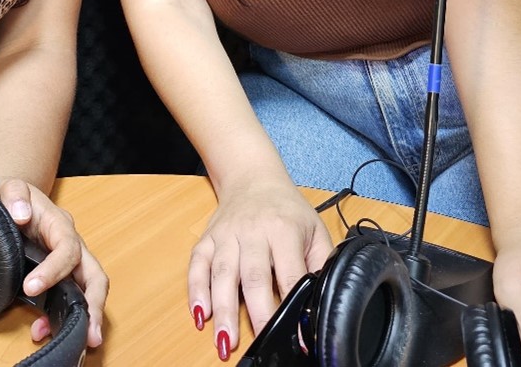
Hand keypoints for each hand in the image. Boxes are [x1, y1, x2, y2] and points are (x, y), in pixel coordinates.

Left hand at [0, 178, 108, 348]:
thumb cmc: (13, 196)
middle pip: (95, 276)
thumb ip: (14, 195)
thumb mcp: (9, 187)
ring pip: (87, 291)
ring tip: (72, 340)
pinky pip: (68, 298)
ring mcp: (69, 262)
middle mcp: (71, 246)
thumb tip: (21, 214)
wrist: (13, 199)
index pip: (68, 249)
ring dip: (84, 317)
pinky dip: (60, 317)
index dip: (54, 270)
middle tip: (89, 334)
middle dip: (95, 305)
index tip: (30, 288)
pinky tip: (41, 330)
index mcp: (60, 226)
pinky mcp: (60, 275)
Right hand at [190, 176, 334, 359]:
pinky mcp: (208, 238)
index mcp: (284, 229)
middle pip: (253, 277)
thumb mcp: (314, 230)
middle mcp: (253, 231)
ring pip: (222, 274)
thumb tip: (325, 300)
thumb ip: (321, 263)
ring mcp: (227, 234)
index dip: (293, 304)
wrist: (253, 177)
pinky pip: (197, 264)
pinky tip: (199, 314)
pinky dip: (196, 290)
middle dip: (256, 313)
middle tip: (260, 343)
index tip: (296, 332)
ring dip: (222, 309)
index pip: (290, 273)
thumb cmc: (287, 209)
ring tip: (224, 341)